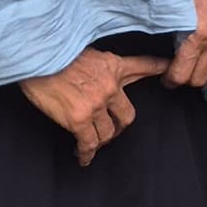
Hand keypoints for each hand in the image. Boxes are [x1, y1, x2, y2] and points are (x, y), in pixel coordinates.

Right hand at [20, 48, 169, 165]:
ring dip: (102, 140)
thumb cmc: (56, 51)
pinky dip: (86, 153)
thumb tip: (98, 75)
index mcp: (114, 65)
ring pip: (109, 132)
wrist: (39, 55)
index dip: (159, 68)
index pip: (143, 67)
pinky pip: (89, 143)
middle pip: (127, 115)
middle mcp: (111, 86)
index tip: (168, 70)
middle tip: (113, 130)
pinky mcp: (79, 119)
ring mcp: (96, 104)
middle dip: (120, 126)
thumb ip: (100, 65)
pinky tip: (83, 157)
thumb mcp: (87, 49)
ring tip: (93, 143)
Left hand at [166, 0, 206, 89]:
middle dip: (187, 79)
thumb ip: (172, 29)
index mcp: (199, 33)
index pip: (183, 74)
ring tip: (198, 67)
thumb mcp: (175, 3)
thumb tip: (165, 48)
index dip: (171, 80)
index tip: (167, 77)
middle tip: (179, 72)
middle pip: (202, 79)